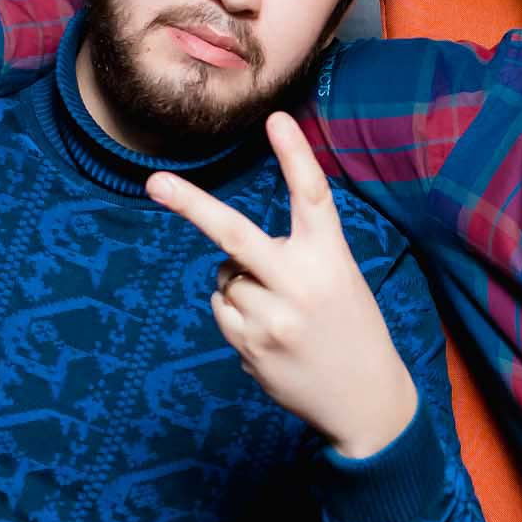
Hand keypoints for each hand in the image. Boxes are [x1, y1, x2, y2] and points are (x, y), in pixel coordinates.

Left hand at [147, 112, 415, 458]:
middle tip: (155, 182)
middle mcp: (300, 285)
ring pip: (226, 278)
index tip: (276, 119)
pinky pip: (222, 309)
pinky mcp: (250, 348)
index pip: (313, 197)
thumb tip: (229, 260)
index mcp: (332, 259)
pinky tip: (271, 335)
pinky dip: (237, 313)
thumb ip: (294, 258)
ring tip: (283, 313)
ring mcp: (271, 320)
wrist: (366, 402)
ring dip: (242, 285)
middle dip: (191, 206)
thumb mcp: (341, 280)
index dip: (294, 155)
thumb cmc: (351, 328)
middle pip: (235, 235)